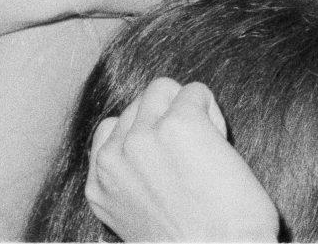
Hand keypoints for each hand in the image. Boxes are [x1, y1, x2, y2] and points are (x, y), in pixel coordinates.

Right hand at [86, 80, 279, 243]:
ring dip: (187, 108)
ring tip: (205, 144)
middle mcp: (112, 160)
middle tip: (191, 152)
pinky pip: (196, 91)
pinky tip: (219, 143)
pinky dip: (212, 111)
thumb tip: (149, 150)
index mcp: (98, 186)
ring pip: (162, 89)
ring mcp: (141, 138)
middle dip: (166, 117)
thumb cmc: (194, 240)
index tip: (168, 158)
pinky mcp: (178, 123)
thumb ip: (132, 179)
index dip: (145, 134)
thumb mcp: (139, 215)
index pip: (110, 129)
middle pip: (137, 104)